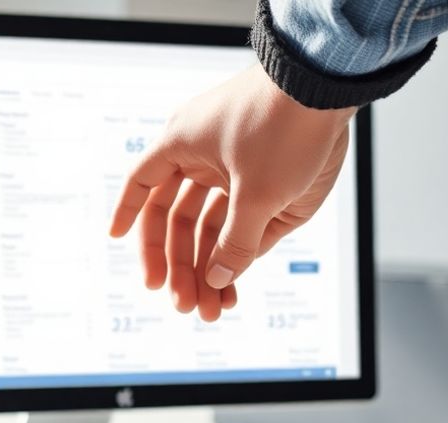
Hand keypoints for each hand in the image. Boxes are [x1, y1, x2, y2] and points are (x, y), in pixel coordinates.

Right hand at [109, 65, 353, 320]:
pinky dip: (237, 257)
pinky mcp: (268, 183)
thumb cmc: (283, 126)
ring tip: (211, 309)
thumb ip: (235, 243)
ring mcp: (236, 172)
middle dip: (179, 265)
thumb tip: (217, 279)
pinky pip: (242, 226)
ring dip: (208, 269)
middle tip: (182, 305)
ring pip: (211, 229)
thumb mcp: (257, 193)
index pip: (143, 184)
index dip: (127, 211)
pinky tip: (230, 289)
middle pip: (177, 221)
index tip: (115, 239)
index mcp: (183, 146)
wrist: (332, 87)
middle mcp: (203, 159)